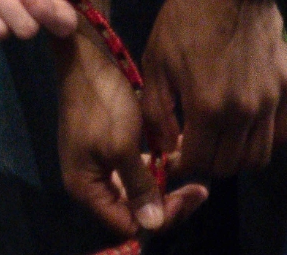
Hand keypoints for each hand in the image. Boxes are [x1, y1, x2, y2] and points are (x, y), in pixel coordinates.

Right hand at [57, 34, 208, 236]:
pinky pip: (136, 170)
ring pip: (139, 190)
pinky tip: (176, 155)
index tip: (189, 195)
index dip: (161, 216)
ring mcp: (99, 165)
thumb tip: (154, 225)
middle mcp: (90, 182)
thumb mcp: (121, 148)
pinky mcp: (108, 149)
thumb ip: (139, 188)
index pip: (128, 223)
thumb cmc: (102, 105)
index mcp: (85, 188)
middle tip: (200, 188)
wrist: (87, 61)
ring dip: (166, 183)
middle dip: (168, 201)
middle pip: (135, 210)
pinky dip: (157, 167)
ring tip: (193, 171)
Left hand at [141, 0, 286, 178]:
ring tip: (218, 140)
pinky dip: (265, 140)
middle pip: (231, 165)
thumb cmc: (183, 20)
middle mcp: (246, 112)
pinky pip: (284, 133)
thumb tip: (163, 145)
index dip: (182, 166)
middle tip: (193, 149)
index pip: (200, 161)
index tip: (172, 158)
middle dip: (208, 164)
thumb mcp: (156, 62)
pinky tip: (246, 128)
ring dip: (237, 156)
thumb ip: (156, 110)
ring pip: (260, 156)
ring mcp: (272, 102)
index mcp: (208, 106)